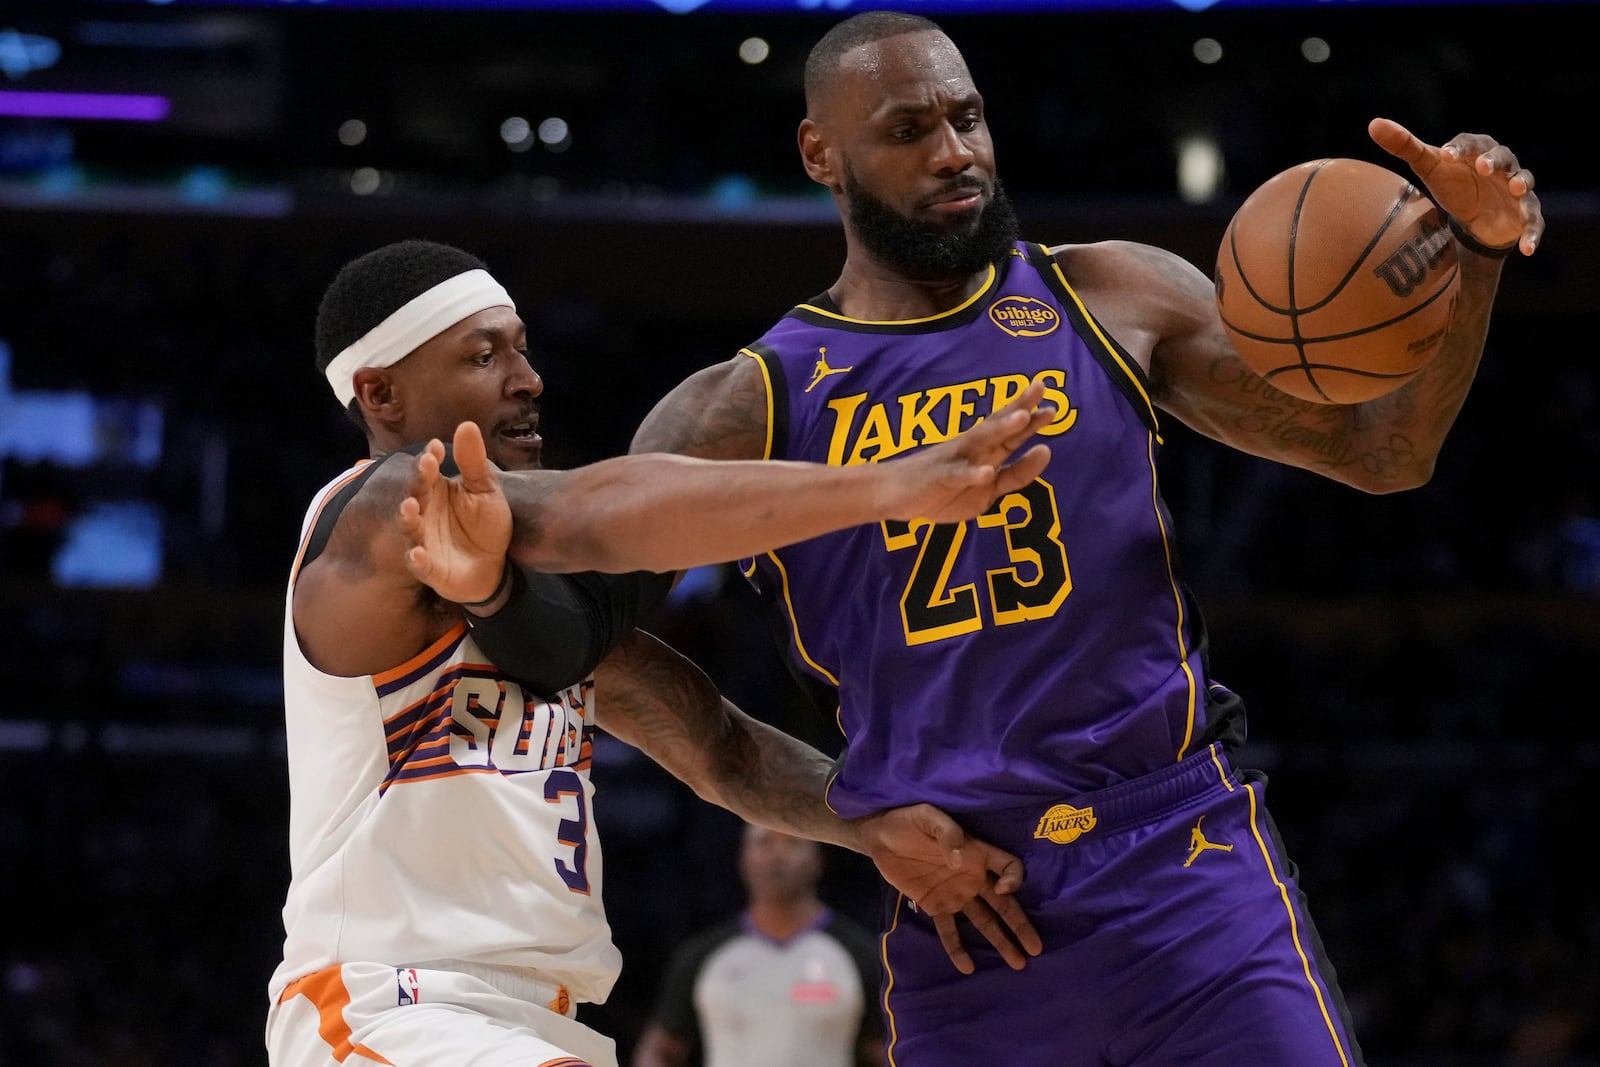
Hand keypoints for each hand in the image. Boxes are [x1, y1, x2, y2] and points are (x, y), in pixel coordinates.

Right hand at [397, 421, 513, 604]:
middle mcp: (424, 513)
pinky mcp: (431, 568)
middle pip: (416, 495)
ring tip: (409, 506)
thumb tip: (466, 425)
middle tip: (424, 467)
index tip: (436, 448)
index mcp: (436, 490)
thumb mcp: (485, 490)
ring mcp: (425, 540)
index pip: (428, 471)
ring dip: (408, 518)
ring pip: (411, 528)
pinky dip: (417, 559)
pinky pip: (420, 564)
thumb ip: (474, 462)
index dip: (430, 460)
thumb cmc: (486, 523)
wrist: (496, 564)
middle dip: (417, 483)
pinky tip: (417, 552)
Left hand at [854, 803, 1042, 974]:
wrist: (879, 836)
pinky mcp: (935, 906)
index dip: (1013, 879)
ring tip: (1018, 963)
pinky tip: (967, 967)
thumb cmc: (908, 821)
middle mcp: (972, 876)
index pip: (1009, 867)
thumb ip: (947, 833)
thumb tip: (958, 860)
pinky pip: (949, 930)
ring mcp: (955, 894)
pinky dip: (957, 949)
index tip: (1003, 889)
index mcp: (976, 853)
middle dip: (1019, 925)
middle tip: (1036, 948)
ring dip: (1000, 941)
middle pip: (1003, 903)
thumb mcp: (928, 817)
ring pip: (984, 921)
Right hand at [876, 379, 1054, 523]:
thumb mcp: (988, 490)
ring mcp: (954, 460)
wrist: (893, 495)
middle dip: (1019, 407)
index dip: (1030, 416)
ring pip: (980, 441)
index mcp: (984, 451)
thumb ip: (1016, 474)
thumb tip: (1046, 451)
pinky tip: (986, 473)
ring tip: (1022, 418)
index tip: (1052, 402)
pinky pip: (957, 475)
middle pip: (998, 425)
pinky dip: (971, 474)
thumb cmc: (943, 489)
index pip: (1010, 430)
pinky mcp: (939, 478)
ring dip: (1001, 429)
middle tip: (1041, 387)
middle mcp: (971, 449)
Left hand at [1369, 117, 1542, 255]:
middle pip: (1503, 157)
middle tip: (1483, 166)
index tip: (1445, 154)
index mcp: (1477, 151)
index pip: (1470, 143)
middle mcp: (1502, 166)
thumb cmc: (1452, 183)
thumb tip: (1374, 124)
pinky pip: (1533, 221)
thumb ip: (1404, 145)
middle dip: (1494, 161)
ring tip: (1517, 188)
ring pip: (1524, 182)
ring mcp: (1515, 189)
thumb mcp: (1428, 166)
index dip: (1459, 148)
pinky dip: (1532, 233)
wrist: (1474, 216)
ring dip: (1522, 183)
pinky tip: (1527, 249)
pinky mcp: (1525, 213)